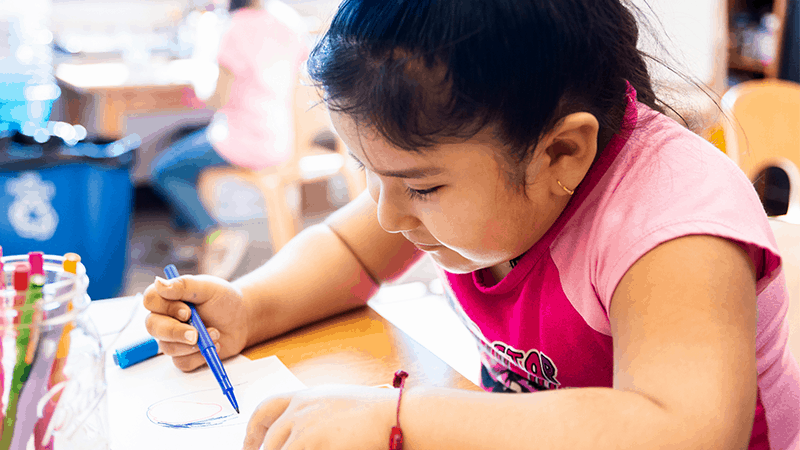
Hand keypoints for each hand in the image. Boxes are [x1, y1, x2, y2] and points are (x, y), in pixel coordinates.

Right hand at [143, 274, 248, 371]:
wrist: (241, 320)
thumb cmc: (223, 301)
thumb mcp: (208, 287)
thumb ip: (184, 285)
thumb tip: (159, 282)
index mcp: (168, 298)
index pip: (150, 300)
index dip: (165, 307)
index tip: (187, 311)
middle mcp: (165, 318)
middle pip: (153, 327)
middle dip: (175, 331)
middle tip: (196, 333)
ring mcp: (172, 339)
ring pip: (167, 347)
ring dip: (193, 344)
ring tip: (215, 333)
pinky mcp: (183, 356)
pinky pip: (182, 362)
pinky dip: (199, 356)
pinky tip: (214, 346)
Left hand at [242, 385, 397, 449]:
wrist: (393, 415)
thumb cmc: (371, 411)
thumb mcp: (334, 403)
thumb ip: (311, 413)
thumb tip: (294, 432)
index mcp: (303, 396)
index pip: (263, 410)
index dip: (252, 431)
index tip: (250, 445)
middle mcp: (300, 410)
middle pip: (268, 441)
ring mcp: (305, 429)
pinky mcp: (313, 444)